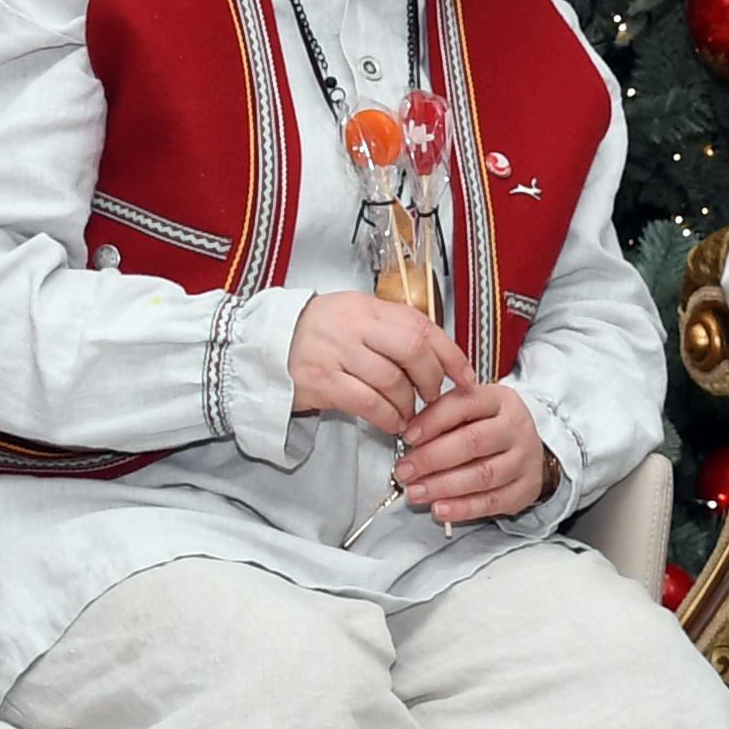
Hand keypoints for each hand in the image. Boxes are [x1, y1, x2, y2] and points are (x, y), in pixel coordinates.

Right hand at [292, 291, 455, 436]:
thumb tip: (440, 357)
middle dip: (432, 381)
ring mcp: (335, 353)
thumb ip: (392, 330)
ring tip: (409, 414)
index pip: (422, 326)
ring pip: (392, 381)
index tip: (466, 377)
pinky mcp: (321, 381)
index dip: (451, 354)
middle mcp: (353, 325)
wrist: (263, 346)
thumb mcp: (355, 318)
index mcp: (367, 307)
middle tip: (433, 398)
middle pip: (413, 351)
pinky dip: (387, 416)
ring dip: (409, 404)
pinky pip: (368, 403)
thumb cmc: (318, 335)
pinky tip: (391, 422)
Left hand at [395, 331, 553, 522]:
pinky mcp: (525, 488)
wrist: (528, 448)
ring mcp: (524, 459)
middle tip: (405, 470)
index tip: (407, 436)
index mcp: (499, 399)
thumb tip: (408, 434)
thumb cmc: (489, 426)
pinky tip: (440, 508)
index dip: (433, 421)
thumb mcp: (471, 408)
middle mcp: (515, 427)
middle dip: (432, 458)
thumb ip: (443, 415)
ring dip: (443, 486)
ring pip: (482, 475)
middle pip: (473, 442)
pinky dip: (463, 508)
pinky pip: (492, 502)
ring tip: (416, 492)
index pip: (465, 404)